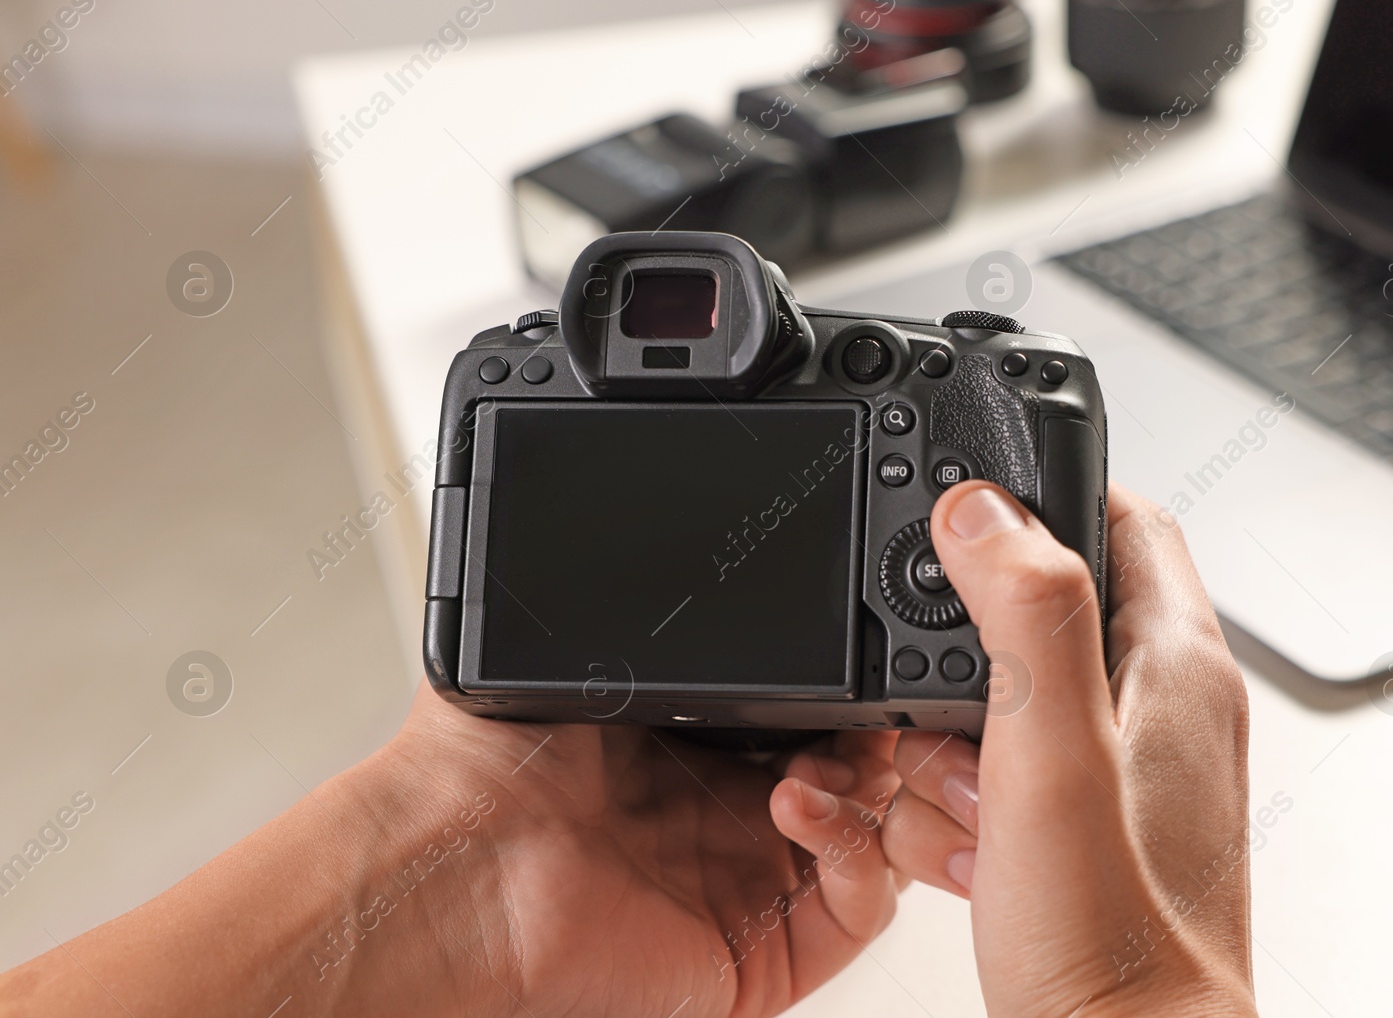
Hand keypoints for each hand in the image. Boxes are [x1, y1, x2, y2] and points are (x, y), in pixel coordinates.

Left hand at [0, 686, 902, 1017]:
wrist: (449, 869)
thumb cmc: (482, 766)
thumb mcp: (577, 643)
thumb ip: (644, 598)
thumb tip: (676, 506)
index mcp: (696, 737)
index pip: (811, 700)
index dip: (848, 673)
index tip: (865, 628)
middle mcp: (733, 807)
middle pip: (863, 761)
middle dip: (883, 723)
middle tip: (877, 690)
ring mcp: (756, 878)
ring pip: (883, 827)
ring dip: (881, 780)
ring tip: (833, 748)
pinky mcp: (768, 946)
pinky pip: (862, 902)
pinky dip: (857, 846)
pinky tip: (799, 802)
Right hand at [881, 481, 1255, 1017]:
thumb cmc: (1112, 941)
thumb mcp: (1051, 752)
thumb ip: (1024, 613)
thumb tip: (980, 509)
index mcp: (1178, 667)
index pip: (1125, 516)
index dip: (1042, 497)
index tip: (967, 519)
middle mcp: (1162, 712)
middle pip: (1041, 614)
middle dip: (964, 660)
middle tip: (956, 720)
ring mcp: (1124, 774)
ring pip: (1003, 701)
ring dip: (952, 746)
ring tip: (973, 809)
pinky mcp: (1084, 830)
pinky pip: (1000, 776)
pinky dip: (962, 807)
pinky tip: (973, 855)